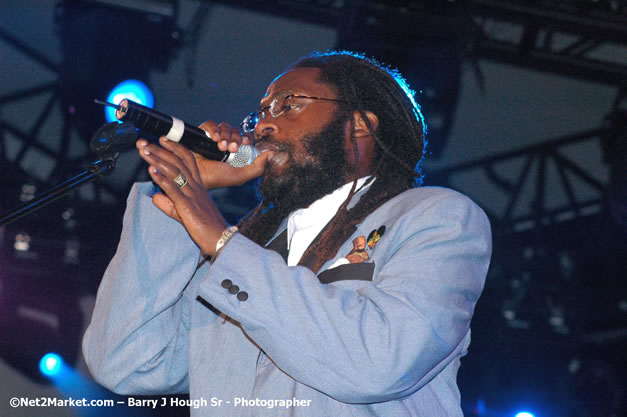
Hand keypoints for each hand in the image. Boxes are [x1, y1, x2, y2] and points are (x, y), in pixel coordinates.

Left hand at [137, 136, 227, 255]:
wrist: (218, 238)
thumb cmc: (205, 227)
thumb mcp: (183, 213)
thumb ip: (168, 203)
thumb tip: (155, 197)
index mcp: (197, 185)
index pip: (187, 160)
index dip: (175, 147)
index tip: (162, 139)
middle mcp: (195, 186)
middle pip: (177, 162)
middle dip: (160, 150)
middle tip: (145, 142)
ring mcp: (191, 194)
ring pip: (174, 172)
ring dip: (158, 160)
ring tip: (145, 152)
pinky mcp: (187, 205)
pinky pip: (174, 189)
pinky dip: (161, 178)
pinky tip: (152, 171)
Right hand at [196, 120, 273, 188]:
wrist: (193, 177)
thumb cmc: (215, 178)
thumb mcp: (240, 176)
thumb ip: (258, 167)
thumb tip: (272, 154)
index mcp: (235, 153)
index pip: (245, 138)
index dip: (246, 138)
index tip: (245, 143)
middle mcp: (225, 144)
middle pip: (236, 131)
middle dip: (235, 138)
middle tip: (231, 148)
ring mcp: (213, 138)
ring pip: (225, 126)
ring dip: (225, 134)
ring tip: (220, 146)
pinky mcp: (201, 133)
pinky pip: (211, 124)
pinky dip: (214, 129)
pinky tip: (213, 138)